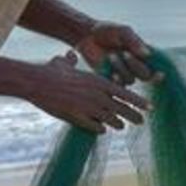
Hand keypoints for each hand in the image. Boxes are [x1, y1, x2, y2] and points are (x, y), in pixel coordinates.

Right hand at [26, 52, 149, 131]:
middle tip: (142, 121)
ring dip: (117, 124)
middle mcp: (98, 96)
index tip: (149, 107)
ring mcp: (88, 108)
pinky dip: (99, 129)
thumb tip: (71, 55)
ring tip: (122, 126)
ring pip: (111, 120)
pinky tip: (101, 130)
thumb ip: (71, 61)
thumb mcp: (64, 63)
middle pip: (123, 109)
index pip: (126, 93)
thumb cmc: (50, 71)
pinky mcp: (78, 118)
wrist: (36, 82)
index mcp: (99, 82)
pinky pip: (95, 127)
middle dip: (134, 116)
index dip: (138, 102)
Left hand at [73, 21, 155, 83]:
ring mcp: (123, 73)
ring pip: (130, 80)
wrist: (86, 34)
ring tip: (111, 56)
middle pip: (145, 76)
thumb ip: (135, 42)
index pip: (156, 67)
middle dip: (136, 66)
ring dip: (122, 69)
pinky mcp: (110, 78)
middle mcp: (135, 65)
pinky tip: (111, 73)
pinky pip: (117, 86)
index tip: (161, 74)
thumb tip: (148, 54)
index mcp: (142, 54)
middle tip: (124, 54)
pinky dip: (116, 81)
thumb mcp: (122, 31)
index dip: (159, 74)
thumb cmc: (106, 30)